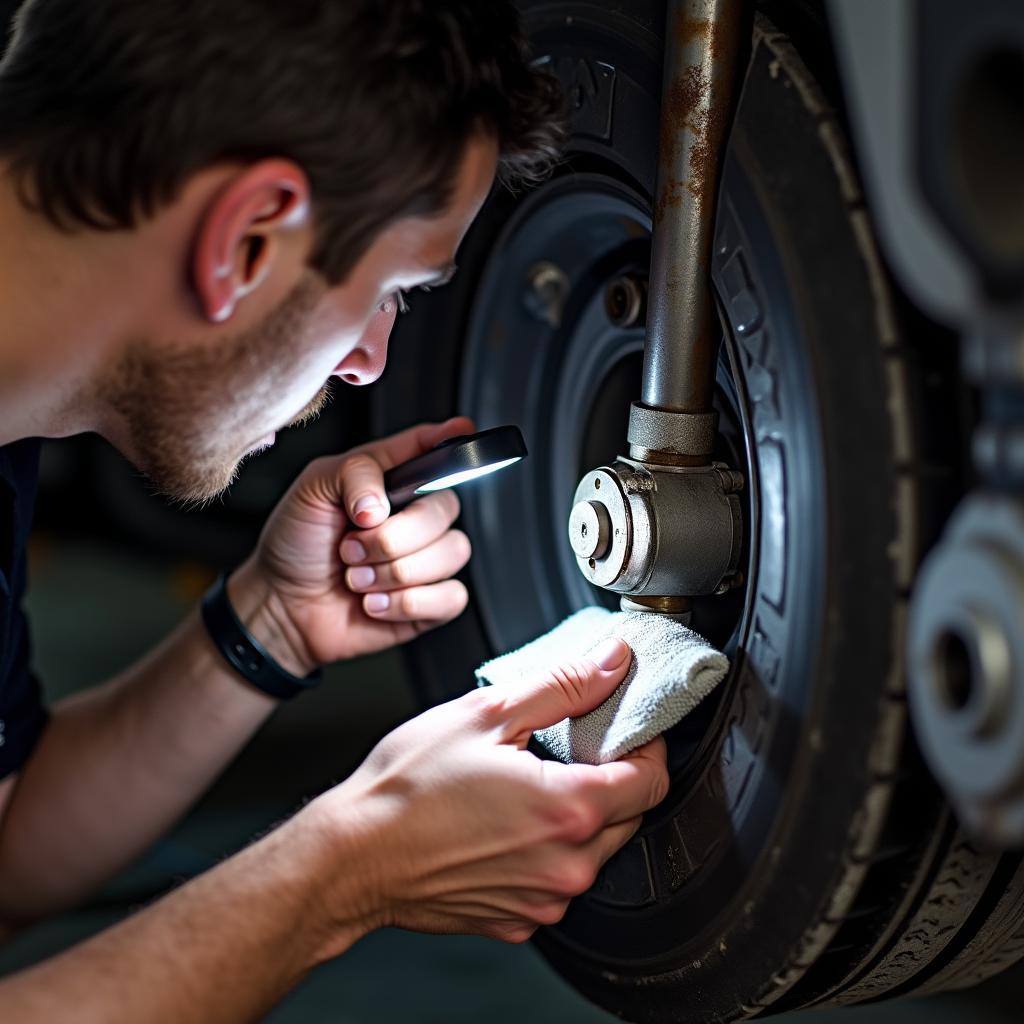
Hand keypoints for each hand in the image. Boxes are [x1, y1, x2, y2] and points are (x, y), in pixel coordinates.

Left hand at [235, 417, 476, 671]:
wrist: (283, 605)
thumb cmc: (297, 544)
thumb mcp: (312, 489)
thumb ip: (353, 474)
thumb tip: (381, 504)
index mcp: (392, 479)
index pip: (433, 448)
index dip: (452, 437)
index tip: (462, 431)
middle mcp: (414, 516)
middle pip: (444, 510)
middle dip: (391, 537)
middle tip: (352, 546)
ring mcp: (426, 559)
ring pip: (451, 553)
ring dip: (394, 573)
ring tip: (359, 577)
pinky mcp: (430, 601)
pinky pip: (451, 596)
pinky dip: (406, 603)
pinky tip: (377, 602)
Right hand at [313, 639, 669, 942]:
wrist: (351, 857)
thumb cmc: (407, 788)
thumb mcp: (487, 714)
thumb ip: (562, 686)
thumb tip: (611, 664)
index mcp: (568, 810)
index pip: (654, 778)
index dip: (648, 743)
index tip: (627, 725)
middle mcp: (567, 866)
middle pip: (631, 815)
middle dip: (614, 775)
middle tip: (571, 746)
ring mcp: (544, 900)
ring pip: (596, 849)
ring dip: (580, 814)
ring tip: (529, 783)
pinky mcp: (520, 921)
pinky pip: (558, 879)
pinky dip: (548, 849)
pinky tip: (507, 823)